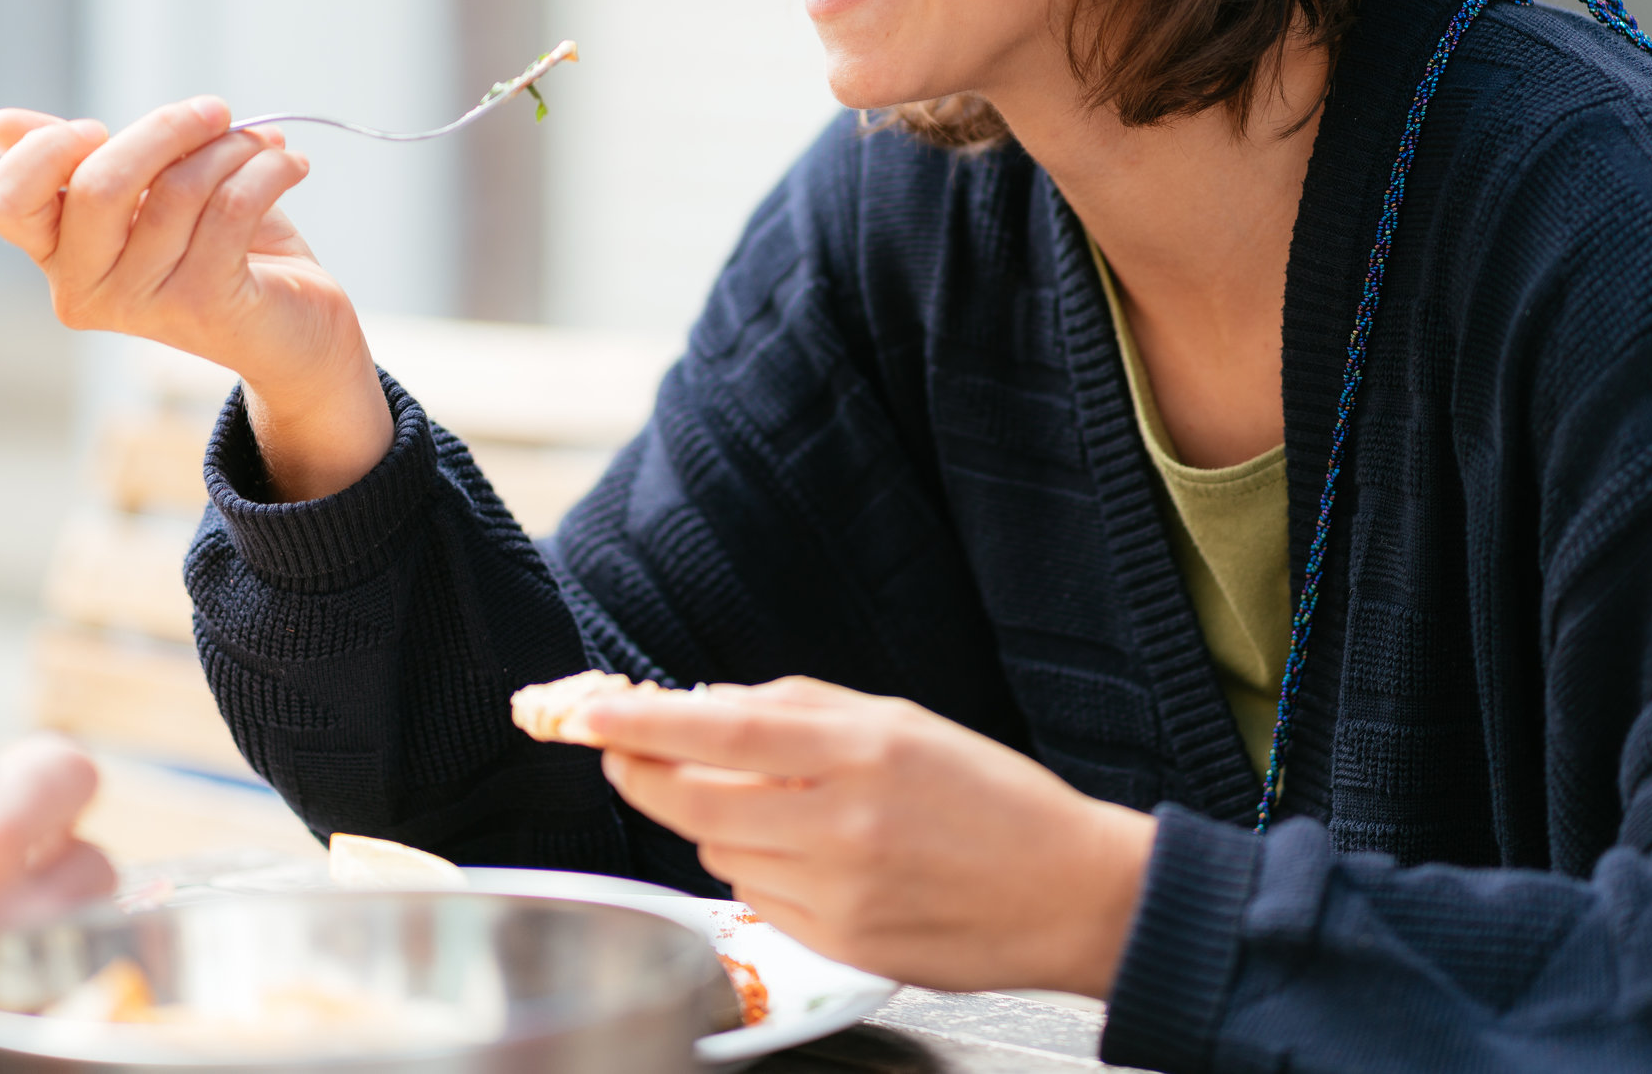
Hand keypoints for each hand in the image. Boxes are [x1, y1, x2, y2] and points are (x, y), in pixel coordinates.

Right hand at [0, 100, 389, 499]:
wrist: (296, 329)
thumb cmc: (219, 252)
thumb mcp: (147, 198)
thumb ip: (81, 163)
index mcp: (59, 256)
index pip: (4, 204)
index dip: (43, 153)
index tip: (96, 128)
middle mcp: (87, 289)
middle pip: (99, 184)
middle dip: (165, 128)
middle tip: (216, 111)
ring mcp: (145, 304)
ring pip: (179, 189)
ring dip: (232, 148)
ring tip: (264, 145)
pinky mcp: (207, 304)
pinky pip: (233, 207)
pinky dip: (269, 170)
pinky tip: (289, 165)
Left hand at [586, 677, 1153, 994]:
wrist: (1068, 894)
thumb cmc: (993, 798)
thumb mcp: (903, 722)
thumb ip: (802, 711)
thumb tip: (708, 706)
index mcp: (862, 752)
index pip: (719, 733)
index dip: (638, 724)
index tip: (583, 713)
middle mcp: (842, 822)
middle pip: (693, 800)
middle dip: (640, 772)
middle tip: (622, 752)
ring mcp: (837, 892)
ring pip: (718, 848)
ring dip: (714, 819)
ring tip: (776, 805)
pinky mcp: (837, 944)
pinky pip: (756, 897)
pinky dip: (758, 868)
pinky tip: (809, 855)